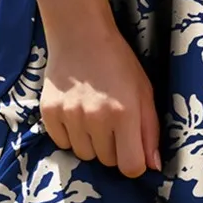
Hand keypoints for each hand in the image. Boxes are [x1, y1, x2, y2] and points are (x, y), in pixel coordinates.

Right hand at [40, 24, 161, 178]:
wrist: (80, 35)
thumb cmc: (118, 63)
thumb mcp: (144, 92)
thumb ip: (150, 130)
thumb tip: (152, 166)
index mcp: (125, 112)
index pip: (130, 166)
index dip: (134, 162)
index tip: (131, 149)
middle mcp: (96, 117)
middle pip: (107, 162)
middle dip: (113, 147)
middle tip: (112, 121)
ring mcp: (70, 116)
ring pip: (84, 155)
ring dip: (91, 142)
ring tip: (93, 115)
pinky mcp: (49, 113)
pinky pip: (62, 144)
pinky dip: (70, 135)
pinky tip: (76, 113)